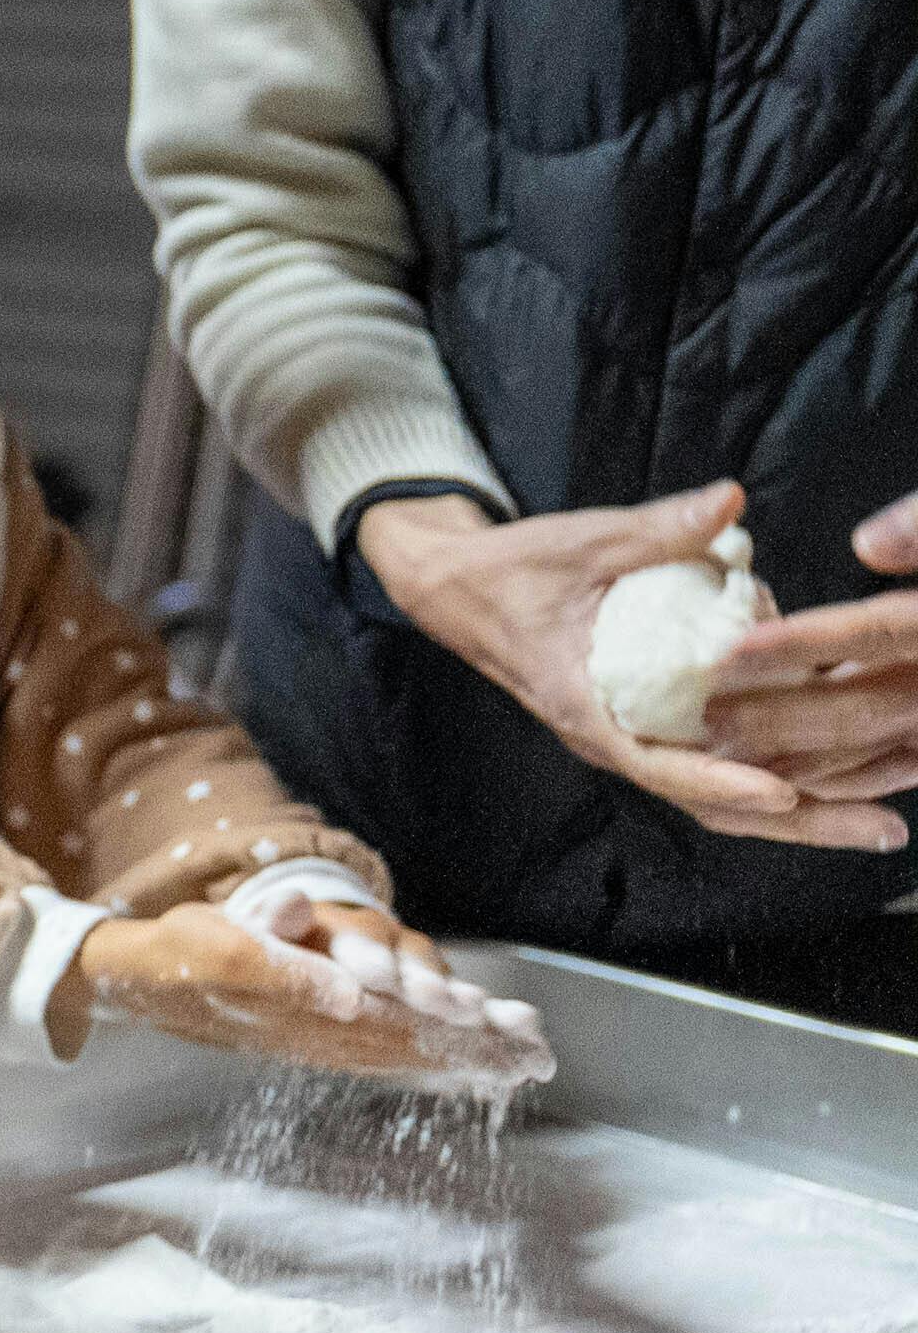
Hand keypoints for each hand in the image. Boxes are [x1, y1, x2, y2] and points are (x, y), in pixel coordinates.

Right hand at [55, 901, 542, 1084]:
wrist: (144, 984)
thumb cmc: (185, 953)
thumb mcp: (222, 943)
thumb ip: (287, 968)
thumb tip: (349, 996)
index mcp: (309, 1010)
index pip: (396, 1022)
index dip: (450, 1029)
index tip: (503, 1033)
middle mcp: (323, 1034)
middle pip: (414, 1046)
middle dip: (476, 1051)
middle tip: (536, 1058)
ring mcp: (321, 1043)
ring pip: (406, 1056)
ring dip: (463, 1062)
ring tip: (520, 1065)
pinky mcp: (317, 1042)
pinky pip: (385, 1060)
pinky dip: (428, 1065)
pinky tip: (461, 1070)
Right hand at [361, 486, 908, 852]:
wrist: (458, 588)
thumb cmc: (512, 570)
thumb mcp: (578, 543)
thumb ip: (658, 528)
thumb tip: (729, 502)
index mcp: (586, 707)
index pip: (658, 764)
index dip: (723, 782)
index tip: (784, 793)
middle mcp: (612, 739)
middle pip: (710, 803)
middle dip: (801, 820)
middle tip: (883, 830)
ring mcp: (631, 738)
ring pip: (720, 797)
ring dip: (803, 811)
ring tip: (881, 820)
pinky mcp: (646, 725)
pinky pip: (716, 766)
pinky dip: (776, 774)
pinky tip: (837, 774)